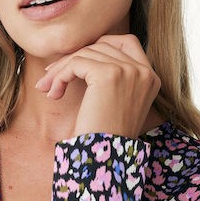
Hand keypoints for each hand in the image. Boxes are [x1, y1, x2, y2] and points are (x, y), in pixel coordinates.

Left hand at [33, 34, 160, 140]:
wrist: (104, 159)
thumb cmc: (105, 136)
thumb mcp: (116, 102)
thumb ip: (111, 76)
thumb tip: (82, 52)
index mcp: (150, 77)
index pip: (127, 42)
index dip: (98, 47)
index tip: (75, 64)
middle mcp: (144, 71)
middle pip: (101, 46)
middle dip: (73, 59)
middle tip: (51, 77)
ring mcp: (129, 71)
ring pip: (85, 53)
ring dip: (61, 70)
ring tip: (49, 89)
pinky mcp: (109, 74)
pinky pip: (76, 63)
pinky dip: (60, 75)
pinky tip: (54, 93)